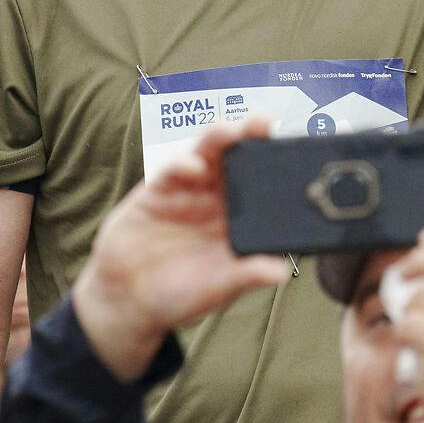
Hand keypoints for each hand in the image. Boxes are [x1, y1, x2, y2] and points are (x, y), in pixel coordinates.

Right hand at [71, 116, 290, 380]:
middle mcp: (217, 197)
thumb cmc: (180, 295)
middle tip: (265, 121)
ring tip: (231, 130)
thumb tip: (282, 272)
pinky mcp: (157, 191)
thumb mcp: (218, 288)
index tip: (295, 150)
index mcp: (240, 217)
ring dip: (219, 139)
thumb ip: (245, 275)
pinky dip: (183, 165)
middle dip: (251, 136)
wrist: (128, 301)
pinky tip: (194, 167)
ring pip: (207, 155)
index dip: (277, 164)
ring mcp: (188, 190)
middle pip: (238, 158)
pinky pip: (172, 171)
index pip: (263, 184)